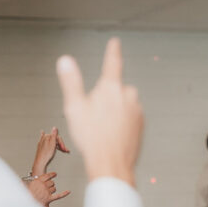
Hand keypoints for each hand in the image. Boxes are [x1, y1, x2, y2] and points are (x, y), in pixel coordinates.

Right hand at [25, 171, 70, 206]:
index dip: (51, 175)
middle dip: (50, 184)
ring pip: (54, 188)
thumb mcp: (22, 187)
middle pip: (51, 182)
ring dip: (52, 190)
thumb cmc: (25, 197)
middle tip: (48, 186)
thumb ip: (22, 183)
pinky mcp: (50, 198)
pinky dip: (64, 193)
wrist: (27, 205)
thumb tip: (20, 182)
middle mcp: (43, 186)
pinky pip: (59, 195)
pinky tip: (68, 191)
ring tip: (48, 192)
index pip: (47, 176)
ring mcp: (47, 192)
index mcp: (37, 181)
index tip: (54, 174)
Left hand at [31, 127, 69, 176]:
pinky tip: (42, 132)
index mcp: (47, 137)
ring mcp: (42, 142)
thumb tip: (54, 127)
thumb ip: (54, 135)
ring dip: (57, 145)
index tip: (64, 149)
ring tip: (61, 150)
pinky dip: (46, 138)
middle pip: (55, 140)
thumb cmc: (46, 154)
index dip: (62, 143)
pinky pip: (45, 140)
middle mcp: (44, 138)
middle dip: (61, 145)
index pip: (58, 138)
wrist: (40, 161)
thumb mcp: (52, 144)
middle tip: (64, 150)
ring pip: (52, 142)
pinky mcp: (41, 146)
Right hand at [56, 38, 141, 185]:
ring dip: (114, 111)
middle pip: (114, 89)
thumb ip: (71, 82)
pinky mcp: (142, 124)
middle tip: (94, 118)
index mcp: (111, 88)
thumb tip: (65, 61)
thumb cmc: (92, 138)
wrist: (112, 164)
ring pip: (123, 104)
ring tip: (103, 130)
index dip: (112, 51)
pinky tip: (113, 136)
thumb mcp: (74, 108)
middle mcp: (128, 96)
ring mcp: (137, 110)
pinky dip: (122, 123)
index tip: (115, 42)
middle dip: (105, 98)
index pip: (112, 63)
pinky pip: (130, 117)